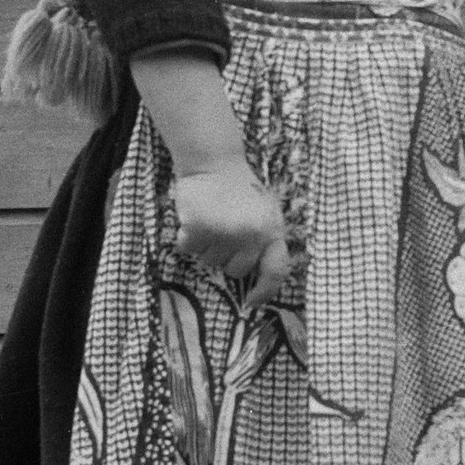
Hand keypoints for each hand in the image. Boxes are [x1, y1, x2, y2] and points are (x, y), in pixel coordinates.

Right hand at [169, 164, 293, 302]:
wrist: (214, 162)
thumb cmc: (241, 189)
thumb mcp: (266, 213)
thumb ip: (266, 241)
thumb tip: (257, 276)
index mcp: (273, 231)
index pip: (276, 272)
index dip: (265, 292)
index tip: (251, 302)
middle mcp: (252, 236)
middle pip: (235, 270)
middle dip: (226, 256)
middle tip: (224, 230)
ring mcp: (225, 233)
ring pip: (210, 261)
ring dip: (206, 246)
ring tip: (212, 219)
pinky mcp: (200, 228)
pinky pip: (189, 249)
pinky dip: (188, 237)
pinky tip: (196, 217)